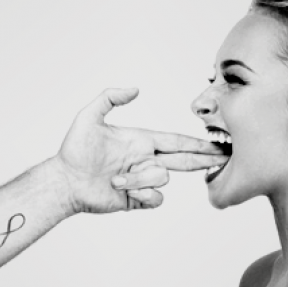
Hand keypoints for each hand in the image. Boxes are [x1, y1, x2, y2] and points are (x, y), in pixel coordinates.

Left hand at [56, 88, 227, 213]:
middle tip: (222, 158)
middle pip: (183, 159)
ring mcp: (142, 180)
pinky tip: (124, 190)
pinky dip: (142, 194)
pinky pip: (155, 198)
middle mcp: (145, 159)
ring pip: (162, 178)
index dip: (197, 142)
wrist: (65, 181)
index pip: (176, 141)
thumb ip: (111, 97)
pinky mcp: (137, 198)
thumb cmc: (74, 149)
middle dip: (203, 158)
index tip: (216, 144)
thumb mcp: (89, 117)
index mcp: (141, 141)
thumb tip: (135, 88)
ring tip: (116, 178)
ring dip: (140, 178)